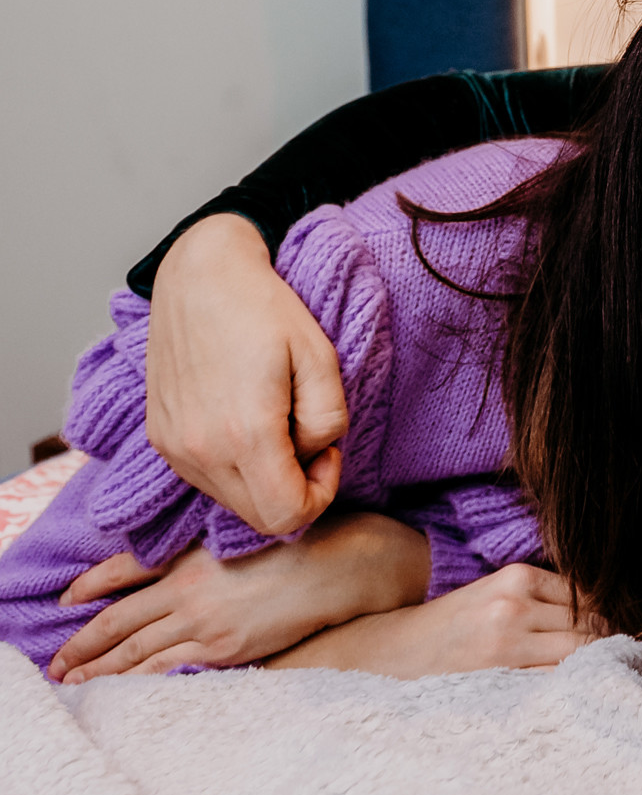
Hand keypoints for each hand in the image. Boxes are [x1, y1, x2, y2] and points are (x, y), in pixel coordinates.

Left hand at [47, 511, 429, 681]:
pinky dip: (142, 681)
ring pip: (137, 654)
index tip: (66, 601)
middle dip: (82, 647)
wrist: (342, 568)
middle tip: (58, 665)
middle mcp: (189, 593)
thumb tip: (163, 561)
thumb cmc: (300, 542)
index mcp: (190, 558)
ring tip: (78, 683)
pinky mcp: (226, 650)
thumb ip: (201, 546)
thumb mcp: (241, 532)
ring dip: (102, 671)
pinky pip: (170, 670)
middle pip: (118, 624)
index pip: (122, 574)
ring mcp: (205, 625)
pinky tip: (128, 689)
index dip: (90, 588)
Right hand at [146, 214, 349, 535]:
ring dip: (265, 478)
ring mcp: (172, 447)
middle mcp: (199, 451)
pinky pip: (206, 479)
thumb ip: (328, 421)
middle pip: (259, 517)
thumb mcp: (322, 359)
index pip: (288, 516)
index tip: (327, 449)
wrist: (202, 276)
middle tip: (307, 434)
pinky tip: (247, 420)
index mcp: (244, 435)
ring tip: (278, 421)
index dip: (321, 493)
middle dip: (295, 489)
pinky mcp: (160, 437)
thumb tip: (311, 455)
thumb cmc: (266, 311)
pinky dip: (235, 466)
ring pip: (231, 501)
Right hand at [265, 564, 602, 677]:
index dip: (610, 614)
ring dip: (598, 663)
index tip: (621, 627)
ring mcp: (507, 641)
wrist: (395, 655)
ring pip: (582, 651)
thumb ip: (544, 598)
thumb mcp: (496, 594)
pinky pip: (558, 680)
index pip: (589, 594)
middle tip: (622, 654)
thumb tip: (607, 610)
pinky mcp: (500, 676)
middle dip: (610, 639)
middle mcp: (514, 604)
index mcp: (517, 577)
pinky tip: (575, 689)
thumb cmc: (455, 626)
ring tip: (603, 673)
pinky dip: (574, 684)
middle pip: (592, 622)